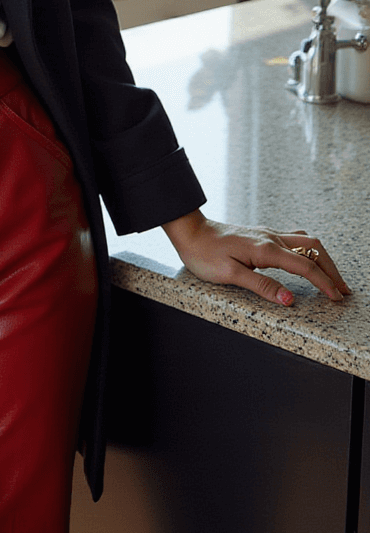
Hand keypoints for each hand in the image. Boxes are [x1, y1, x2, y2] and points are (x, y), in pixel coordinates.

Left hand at [162, 210, 351, 306]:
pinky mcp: (262, 235)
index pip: (305, 267)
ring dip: (323, 259)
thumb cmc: (205, 254)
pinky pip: (295, 239)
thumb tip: (288, 299)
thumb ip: (261, 286)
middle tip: (343, 289)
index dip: (324, 283)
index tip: (336, 297)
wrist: (190, 232)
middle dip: (332, 270)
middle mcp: (271, 238)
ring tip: (331, 277)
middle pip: (314, 249)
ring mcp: (268, 234)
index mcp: (266, 249)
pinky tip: (309, 260)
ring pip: (307, 242)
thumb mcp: (230, 275)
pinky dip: (309, 251)